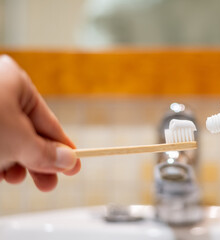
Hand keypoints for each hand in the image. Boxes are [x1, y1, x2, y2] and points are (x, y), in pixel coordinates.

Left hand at [0, 55, 80, 190]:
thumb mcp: (18, 141)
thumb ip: (46, 153)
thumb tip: (69, 160)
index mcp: (15, 83)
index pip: (49, 121)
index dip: (63, 146)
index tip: (74, 165)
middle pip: (28, 132)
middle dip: (38, 161)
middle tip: (48, 183)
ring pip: (7, 141)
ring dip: (15, 164)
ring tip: (16, 178)